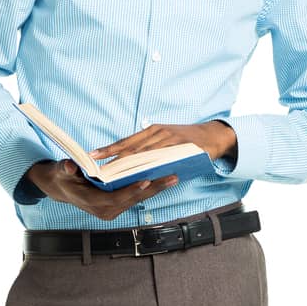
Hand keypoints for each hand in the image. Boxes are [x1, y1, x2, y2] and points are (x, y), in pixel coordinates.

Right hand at [24, 159, 180, 221]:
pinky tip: (162, 180)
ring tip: (172, 178)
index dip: (130, 190)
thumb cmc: (62, 176)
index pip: (114, 199)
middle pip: (131, 200)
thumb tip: (71, 167)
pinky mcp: (117, 207)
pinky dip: (148, 189)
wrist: (62, 188)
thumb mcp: (61, 170)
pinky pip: (135, 198)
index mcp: (90, 202)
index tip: (145, 180)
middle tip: (171, 178)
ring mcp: (111, 211)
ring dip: (155, 189)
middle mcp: (103, 211)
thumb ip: (67, 168)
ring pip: (136, 200)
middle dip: (152, 189)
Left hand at [89, 120, 236, 164]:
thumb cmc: (187, 141)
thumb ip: (151, 149)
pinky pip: (163, 157)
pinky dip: (150, 165)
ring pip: (144, 153)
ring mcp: (169, 138)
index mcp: (152, 130)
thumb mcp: (167, 140)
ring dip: (128, 164)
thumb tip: (131, 166)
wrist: (214, 136)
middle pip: (131, 147)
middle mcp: (158, 132)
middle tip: (98, 169)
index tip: (93, 156)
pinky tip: (140, 174)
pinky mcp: (180, 146)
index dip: (109, 149)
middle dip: (113, 158)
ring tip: (114, 175)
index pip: (126, 141)